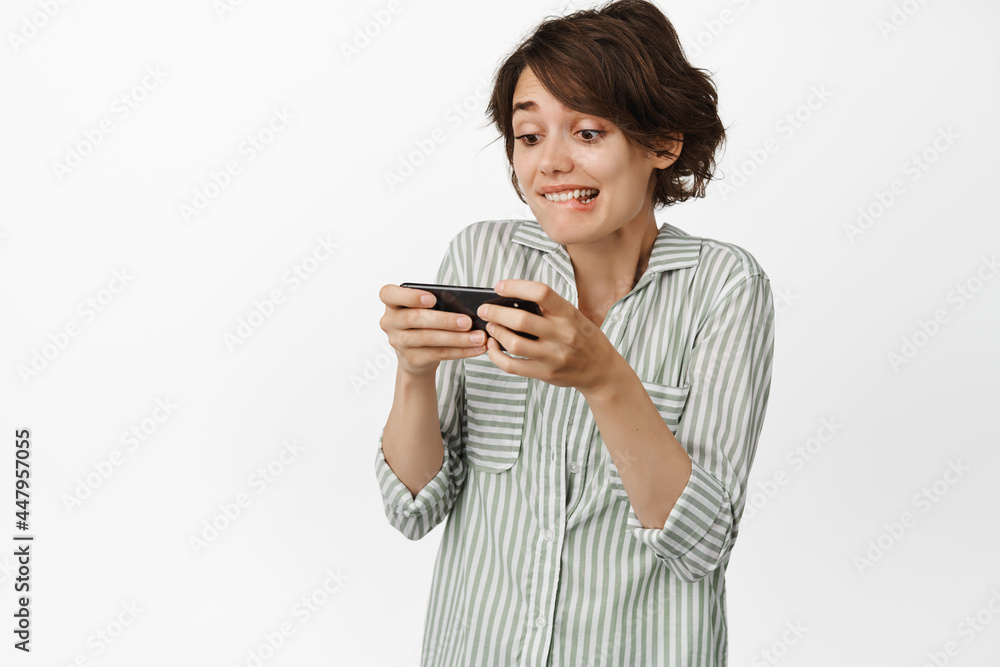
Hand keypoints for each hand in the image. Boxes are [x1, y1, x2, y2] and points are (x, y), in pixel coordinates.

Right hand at [378, 284, 488, 376]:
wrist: (416, 355)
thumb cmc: (423, 323)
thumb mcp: (423, 309)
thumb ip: (437, 303)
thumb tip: (467, 305)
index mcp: (392, 303)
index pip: (389, 294)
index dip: (410, 296)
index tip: (432, 298)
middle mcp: (390, 322)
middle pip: (415, 319)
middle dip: (444, 320)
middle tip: (467, 321)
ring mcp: (399, 342)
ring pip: (428, 338)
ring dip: (457, 338)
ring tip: (478, 337)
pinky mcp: (411, 359)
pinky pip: (439, 354)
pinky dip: (461, 351)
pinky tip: (476, 348)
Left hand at [475, 279, 620, 394]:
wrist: (601, 370)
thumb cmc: (584, 338)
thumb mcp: (574, 316)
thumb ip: (549, 309)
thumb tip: (511, 300)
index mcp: (569, 314)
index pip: (541, 292)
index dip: (516, 286)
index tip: (500, 287)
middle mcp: (562, 334)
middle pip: (520, 320)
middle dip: (496, 312)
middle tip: (485, 309)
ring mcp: (553, 356)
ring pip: (513, 344)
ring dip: (496, 333)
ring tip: (491, 327)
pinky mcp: (545, 373)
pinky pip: (512, 366)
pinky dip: (496, 356)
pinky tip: (494, 347)